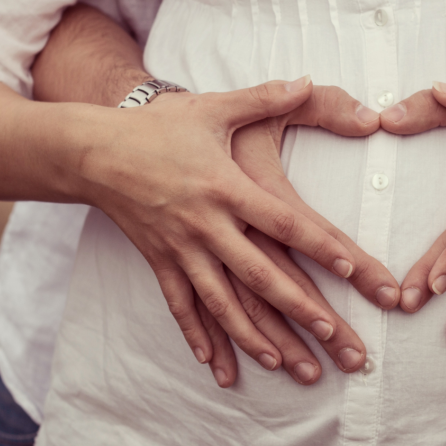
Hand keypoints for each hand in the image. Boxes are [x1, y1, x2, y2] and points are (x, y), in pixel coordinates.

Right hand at [79, 77, 371, 378]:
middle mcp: (206, 225)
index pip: (282, 222)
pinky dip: (197, 337)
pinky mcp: (160, 262)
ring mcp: (181, 249)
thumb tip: (306, 79)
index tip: (351, 269)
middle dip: (298, 308)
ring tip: (285, 364)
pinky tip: (215, 365)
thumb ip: (263, 98)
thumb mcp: (213, 108)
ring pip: (223, 302)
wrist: (94, 150)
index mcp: (226, 187)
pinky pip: (180, 306)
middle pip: (259, 274)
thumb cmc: (158, 128)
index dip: (319, 246)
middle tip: (333, 335)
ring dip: (254, 336)